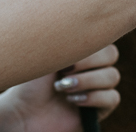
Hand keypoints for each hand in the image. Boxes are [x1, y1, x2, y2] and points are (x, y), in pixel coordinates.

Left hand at [4, 45, 120, 131]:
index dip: (90, 42)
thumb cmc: (31, 82)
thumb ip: (65, 37)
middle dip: (89, 61)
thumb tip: (82, 23)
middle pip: (112, 55)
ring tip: (62, 87)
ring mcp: (98, 87)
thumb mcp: (45, 54)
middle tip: (64, 70)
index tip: (67, 49)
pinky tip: (72, 100)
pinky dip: (93, 97)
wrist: (22, 113)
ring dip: (87, 81)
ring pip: (112, 76)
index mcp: (82, 49)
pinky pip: (112, 98)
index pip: (102, 35)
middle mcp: (93, 66)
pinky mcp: (100, 108)